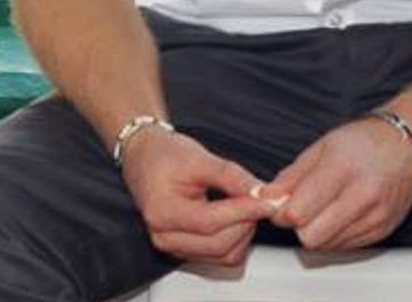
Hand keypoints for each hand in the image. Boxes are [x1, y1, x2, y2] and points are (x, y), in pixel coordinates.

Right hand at [120, 126, 274, 264]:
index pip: (210, 222)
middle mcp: (164, 236)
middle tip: (259, 200)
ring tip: (245, 206)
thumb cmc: (164, 155)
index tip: (267, 201)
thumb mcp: (198, 157)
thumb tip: (260, 193)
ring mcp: (174, 246)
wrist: (144, 157)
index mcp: (162, 211)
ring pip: (223, 255)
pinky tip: (237, 219)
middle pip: (219, 244)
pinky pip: (220, 257)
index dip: (243, 212)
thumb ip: (230, 176)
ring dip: (243, 234)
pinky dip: (236, 241)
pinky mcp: (186, 250)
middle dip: (246, 222)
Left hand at [261, 116, 411, 250]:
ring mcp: (376, 216)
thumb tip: (267, 197)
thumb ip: (291, 176)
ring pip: (328, 245)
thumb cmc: (363, 143)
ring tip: (323, 208)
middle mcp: (363, 195)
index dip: (282, 213)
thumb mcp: (321, 147)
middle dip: (299, 226)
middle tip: (301, 209)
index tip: (281, 206)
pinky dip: (336, 235)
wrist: (404, 147)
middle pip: (312, 236)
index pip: (299, 212)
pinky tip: (339, 215)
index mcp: (341, 169)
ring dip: (318, 232)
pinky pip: (346, 246)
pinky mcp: (384, 230)